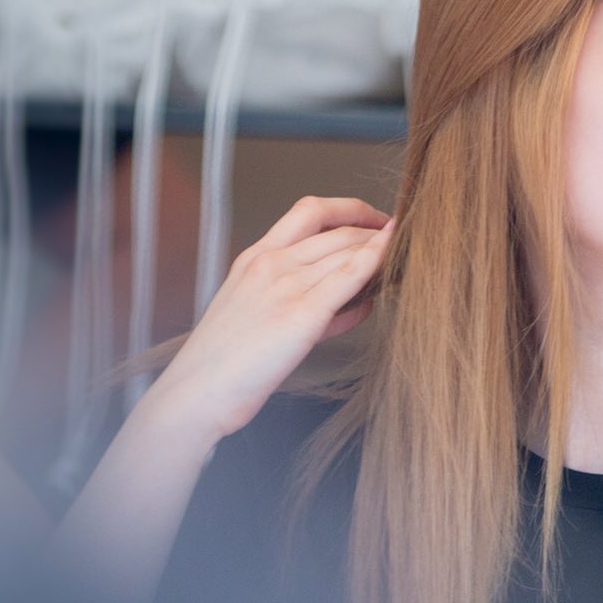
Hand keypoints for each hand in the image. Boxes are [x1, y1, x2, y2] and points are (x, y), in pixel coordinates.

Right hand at [141, 196, 393, 448]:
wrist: (195, 393)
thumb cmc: (223, 365)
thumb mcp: (255, 317)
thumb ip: (302, 302)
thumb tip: (353, 303)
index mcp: (254, 258)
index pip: (309, 212)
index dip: (349, 208)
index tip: (373, 218)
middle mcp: (270, 262)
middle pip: (336, 229)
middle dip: (375, 231)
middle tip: (405, 241)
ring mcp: (285, 284)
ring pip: (347, 248)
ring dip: (381, 249)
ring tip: (407, 259)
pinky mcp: (301, 313)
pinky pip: (348, 276)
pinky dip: (376, 259)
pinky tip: (394, 255)